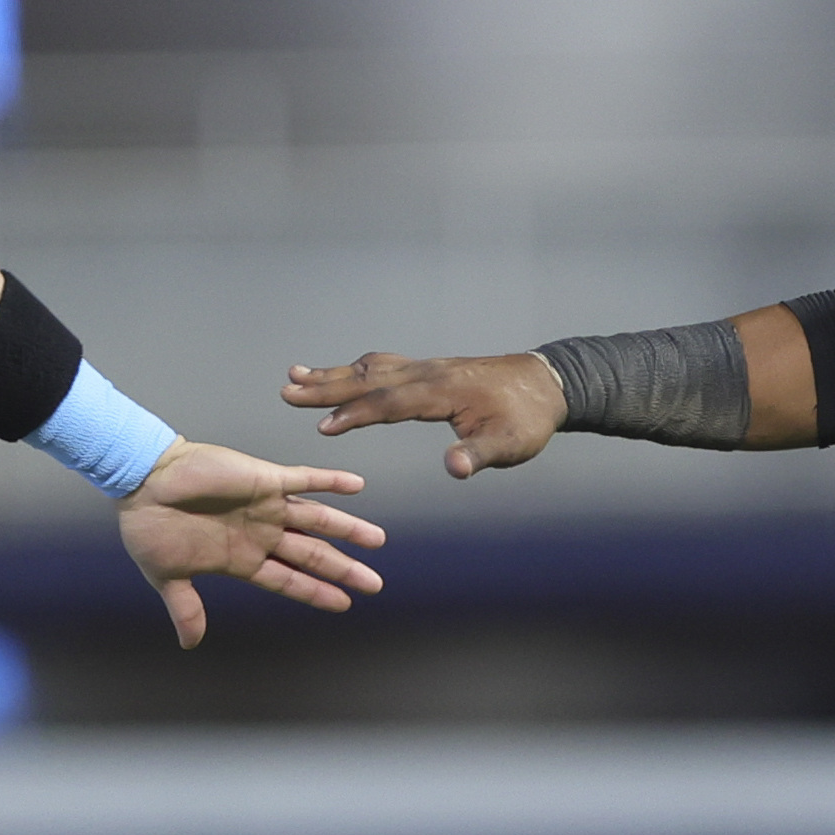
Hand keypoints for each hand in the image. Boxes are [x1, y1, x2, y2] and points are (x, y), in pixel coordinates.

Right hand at [116, 440, 384, 648]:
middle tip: (376, 585)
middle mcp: (262, 535)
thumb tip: (190, 645)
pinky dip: (330, 482)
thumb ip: (187, 609)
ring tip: (378, 541)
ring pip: (318, 520)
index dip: (316, 593)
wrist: (141, 482)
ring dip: (348, 530)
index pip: (289, 581)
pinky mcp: (263, 479)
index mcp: (242, 560)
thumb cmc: (149, 527)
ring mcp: (266, 507)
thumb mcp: (168, 577)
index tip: (345, 604)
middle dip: (344, 570)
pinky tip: (357, 487)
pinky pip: (303, 479)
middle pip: (313, 556)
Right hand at [282, 351, 562, 478]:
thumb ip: (479, 456)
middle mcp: (428, 374)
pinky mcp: (429, 371)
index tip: (322, 425)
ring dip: (333, 374)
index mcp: (442, 392)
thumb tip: (452, 467)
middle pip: (369, 379)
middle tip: (286, 389)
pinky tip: (341, 373)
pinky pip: (383, 367)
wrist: (548, 384)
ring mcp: (427, 368)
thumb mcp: (510, 445)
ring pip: (371, 368)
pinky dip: (356, 370)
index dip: (356, 415)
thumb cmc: (528, 418)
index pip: (390, 403)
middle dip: (326, 386)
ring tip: (296, 374)